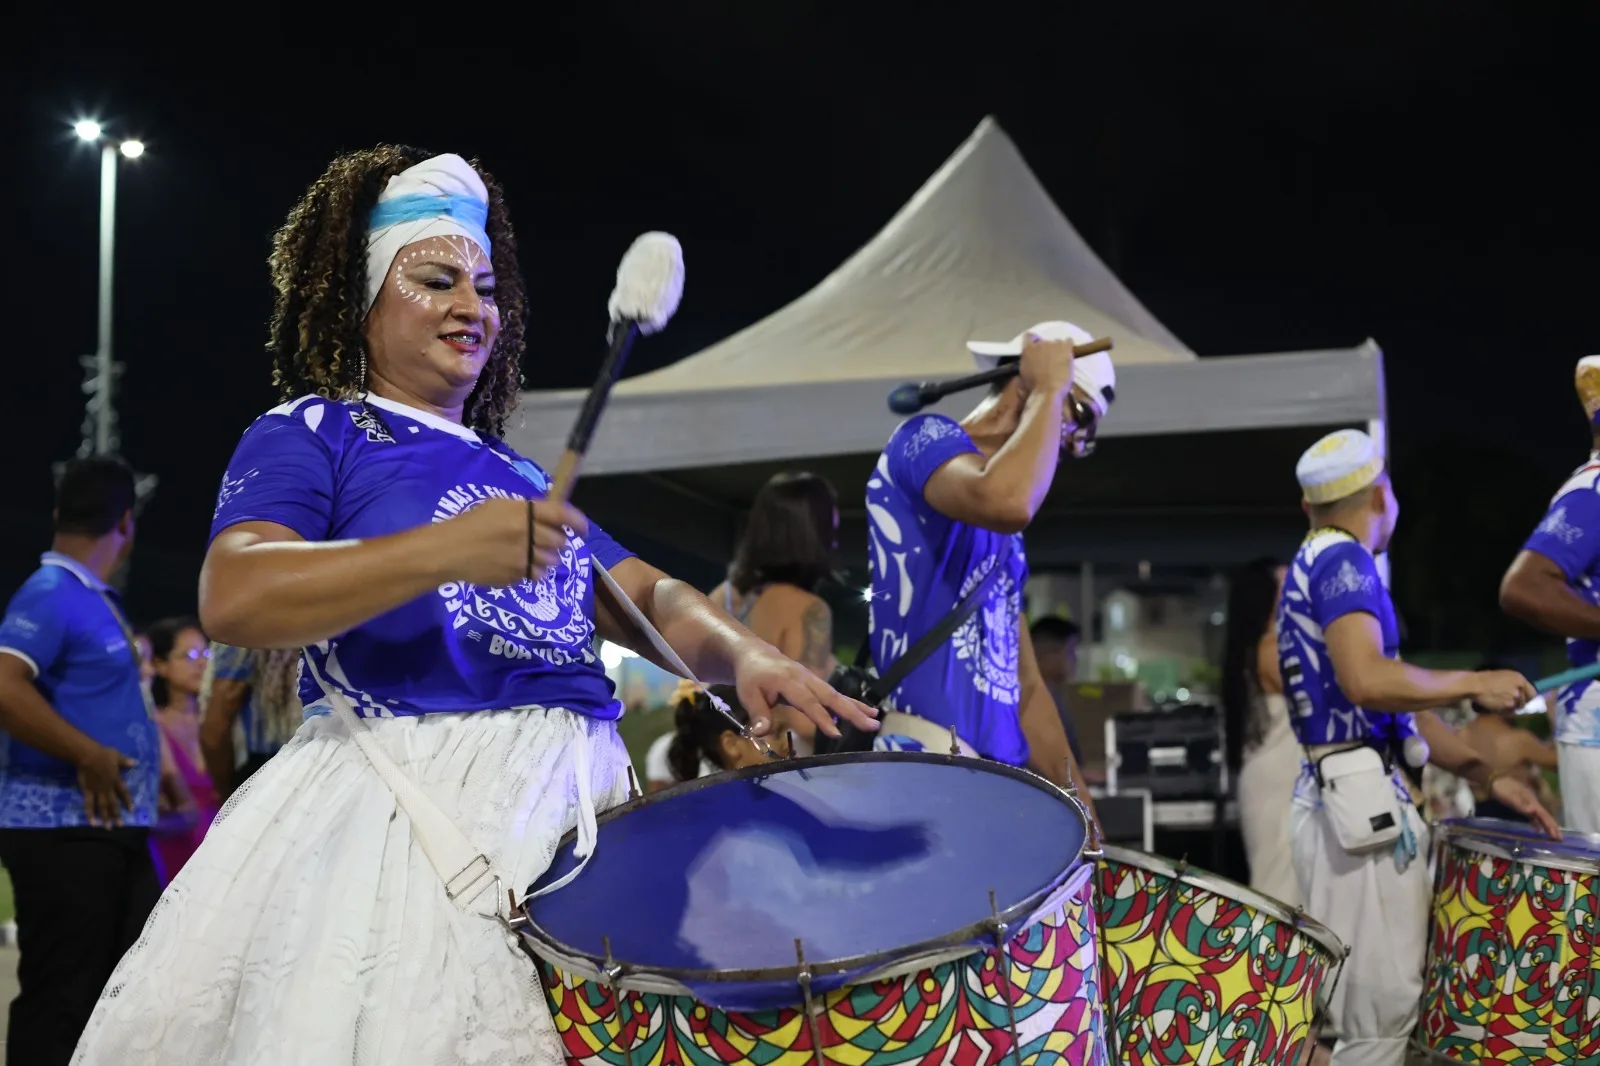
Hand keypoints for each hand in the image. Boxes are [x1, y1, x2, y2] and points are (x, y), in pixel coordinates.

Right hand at [77, 744, 134, 827]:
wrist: (88, 756)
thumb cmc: (103, 754)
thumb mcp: (117, 755)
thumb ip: (125, 761)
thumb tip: (136, 763)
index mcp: (116, 779)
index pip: (124, 792)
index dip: (128, 801)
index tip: (132, 810)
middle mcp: (108, 788)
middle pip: (113, 803)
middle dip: (117, 815)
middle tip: (120, 826)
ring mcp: (97, 790)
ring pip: (103, 806)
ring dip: (106, 817)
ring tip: (108, 828)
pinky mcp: (87, 791)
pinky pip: (89, 804)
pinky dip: (90, 814)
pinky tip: (92, 823)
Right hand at [438, 497, 588, 587]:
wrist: (448, 551)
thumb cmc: (471, 524)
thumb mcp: (498, 506)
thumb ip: (524, 511)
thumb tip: (549, 517)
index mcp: (522, 513)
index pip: (561, 514)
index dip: (577, 521)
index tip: (583, 528)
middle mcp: (527, 535)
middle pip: (560, 541)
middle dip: (558, 541)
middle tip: (548, 541)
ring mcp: (523, 558)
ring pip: (551, 561)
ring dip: (547, 558)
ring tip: (532, 554)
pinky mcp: (516, 577)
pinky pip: (536, 576)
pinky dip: (533, 572)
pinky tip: (521, 566)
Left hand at [731, 643, 878, 739]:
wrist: (755, 654)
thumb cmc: (751, 676)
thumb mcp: (747, 694)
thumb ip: (757, 713)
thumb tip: (761, 733)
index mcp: (789, 681)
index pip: (808, 702)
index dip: (822, 718)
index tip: (836, 733)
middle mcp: (805, 678)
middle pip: (831, 696)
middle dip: (851, 711)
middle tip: (871, 725)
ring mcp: (813, 679)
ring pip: (837, 694)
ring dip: (857, 707)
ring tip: (875, 719)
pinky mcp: (816, 683)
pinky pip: (835, 693)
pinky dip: (851, 702)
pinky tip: (865, 711)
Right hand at [1018, 332, 1075, 398]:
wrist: (1047, 390)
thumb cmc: (1033, 387)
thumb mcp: (1024, 375)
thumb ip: (1026, 365)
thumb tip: (1028, 364)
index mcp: (1027, 350)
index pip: (1028, 337)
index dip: (1033, 341)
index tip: (1036, 347)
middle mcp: (1040, 343)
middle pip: (1044, 341)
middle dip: (1047, 349)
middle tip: (1049, 360)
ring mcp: (1053, 344)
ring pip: (1057, 343)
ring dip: (1058, 349)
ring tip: (1061, 360)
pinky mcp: (1065, 348)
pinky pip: (1069, 342)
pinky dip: (1069, 346)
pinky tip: (1069, 354)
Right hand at [1470, 670, 1537, 712]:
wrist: (1474, 685)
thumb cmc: (1485, 678)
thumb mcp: (1503, 676)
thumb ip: (1514, 684)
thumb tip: (1519, 692)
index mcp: (1519, 678)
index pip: (1532, 692)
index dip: (1528, 698)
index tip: (1523, 702)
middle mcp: (1520, 687)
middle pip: (1524, 701)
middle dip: (1517, 704)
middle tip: (1508, 704)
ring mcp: (1515, 697)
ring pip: (1516, 707)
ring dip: (1510, 708)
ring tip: (1500, 705)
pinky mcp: (1508, 705)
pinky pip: (1509, 711)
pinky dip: (1504, 712)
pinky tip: (1496, 707)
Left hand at [1488, 774, 1561, 837]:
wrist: (1495, 780)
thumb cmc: (1503, 788)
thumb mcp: (1510, 796)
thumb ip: (1520, 804)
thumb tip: (1533, 811)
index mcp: (1532, 801)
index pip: (1543, 814)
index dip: (1550, 825)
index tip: (1557, 835)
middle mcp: (1532, 803)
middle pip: (1544, 816)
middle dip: (1552, 826)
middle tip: (1560, 839)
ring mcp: (1528, 804)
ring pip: (1540, 817)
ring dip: (1546, 826)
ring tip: (1553, 836)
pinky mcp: (1522, 806)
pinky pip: (1533, 816)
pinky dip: (1536, 823)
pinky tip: (1538, 829)